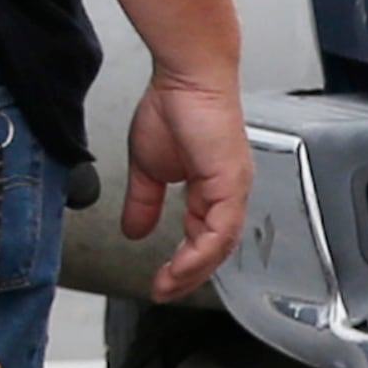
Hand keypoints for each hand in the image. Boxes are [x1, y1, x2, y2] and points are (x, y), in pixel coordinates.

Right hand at [122, 72, 251, 301]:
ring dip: (193, 271)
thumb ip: (143, 202)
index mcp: (212, 188)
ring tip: (168, 285)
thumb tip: (134, 229)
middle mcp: (228, 192)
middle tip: (164, 292)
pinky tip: (181, 264)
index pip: (203, 238)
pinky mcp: (230, 183)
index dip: (182, 263)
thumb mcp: (148, 167)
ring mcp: (233, 188)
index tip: (160, 281)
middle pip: (216, 250)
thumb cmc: (174, 106)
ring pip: (221, 246)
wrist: (186, 76)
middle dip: (188, 277)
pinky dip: (201, 252)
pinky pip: (220, 230)